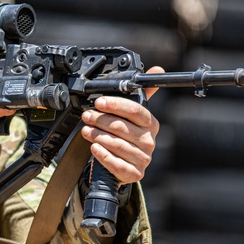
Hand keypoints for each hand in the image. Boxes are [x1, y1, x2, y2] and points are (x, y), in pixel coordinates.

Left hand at [80, 66, 162, 184]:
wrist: (120, 165)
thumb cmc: (123, 137)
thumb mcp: (130, 116)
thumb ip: (139, 94)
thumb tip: (157, 69)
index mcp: (151, 124)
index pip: (136, 111)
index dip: (116, 105)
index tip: (99, 102)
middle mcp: (149, 141)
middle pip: (123, 127)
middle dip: (101, 120)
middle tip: (87, 115)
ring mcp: (143, 159)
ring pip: (118, 145)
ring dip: (98, 136)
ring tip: (86, 130)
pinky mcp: (134, 173)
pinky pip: (117, 164)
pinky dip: (103, 155)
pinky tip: (94, 148)